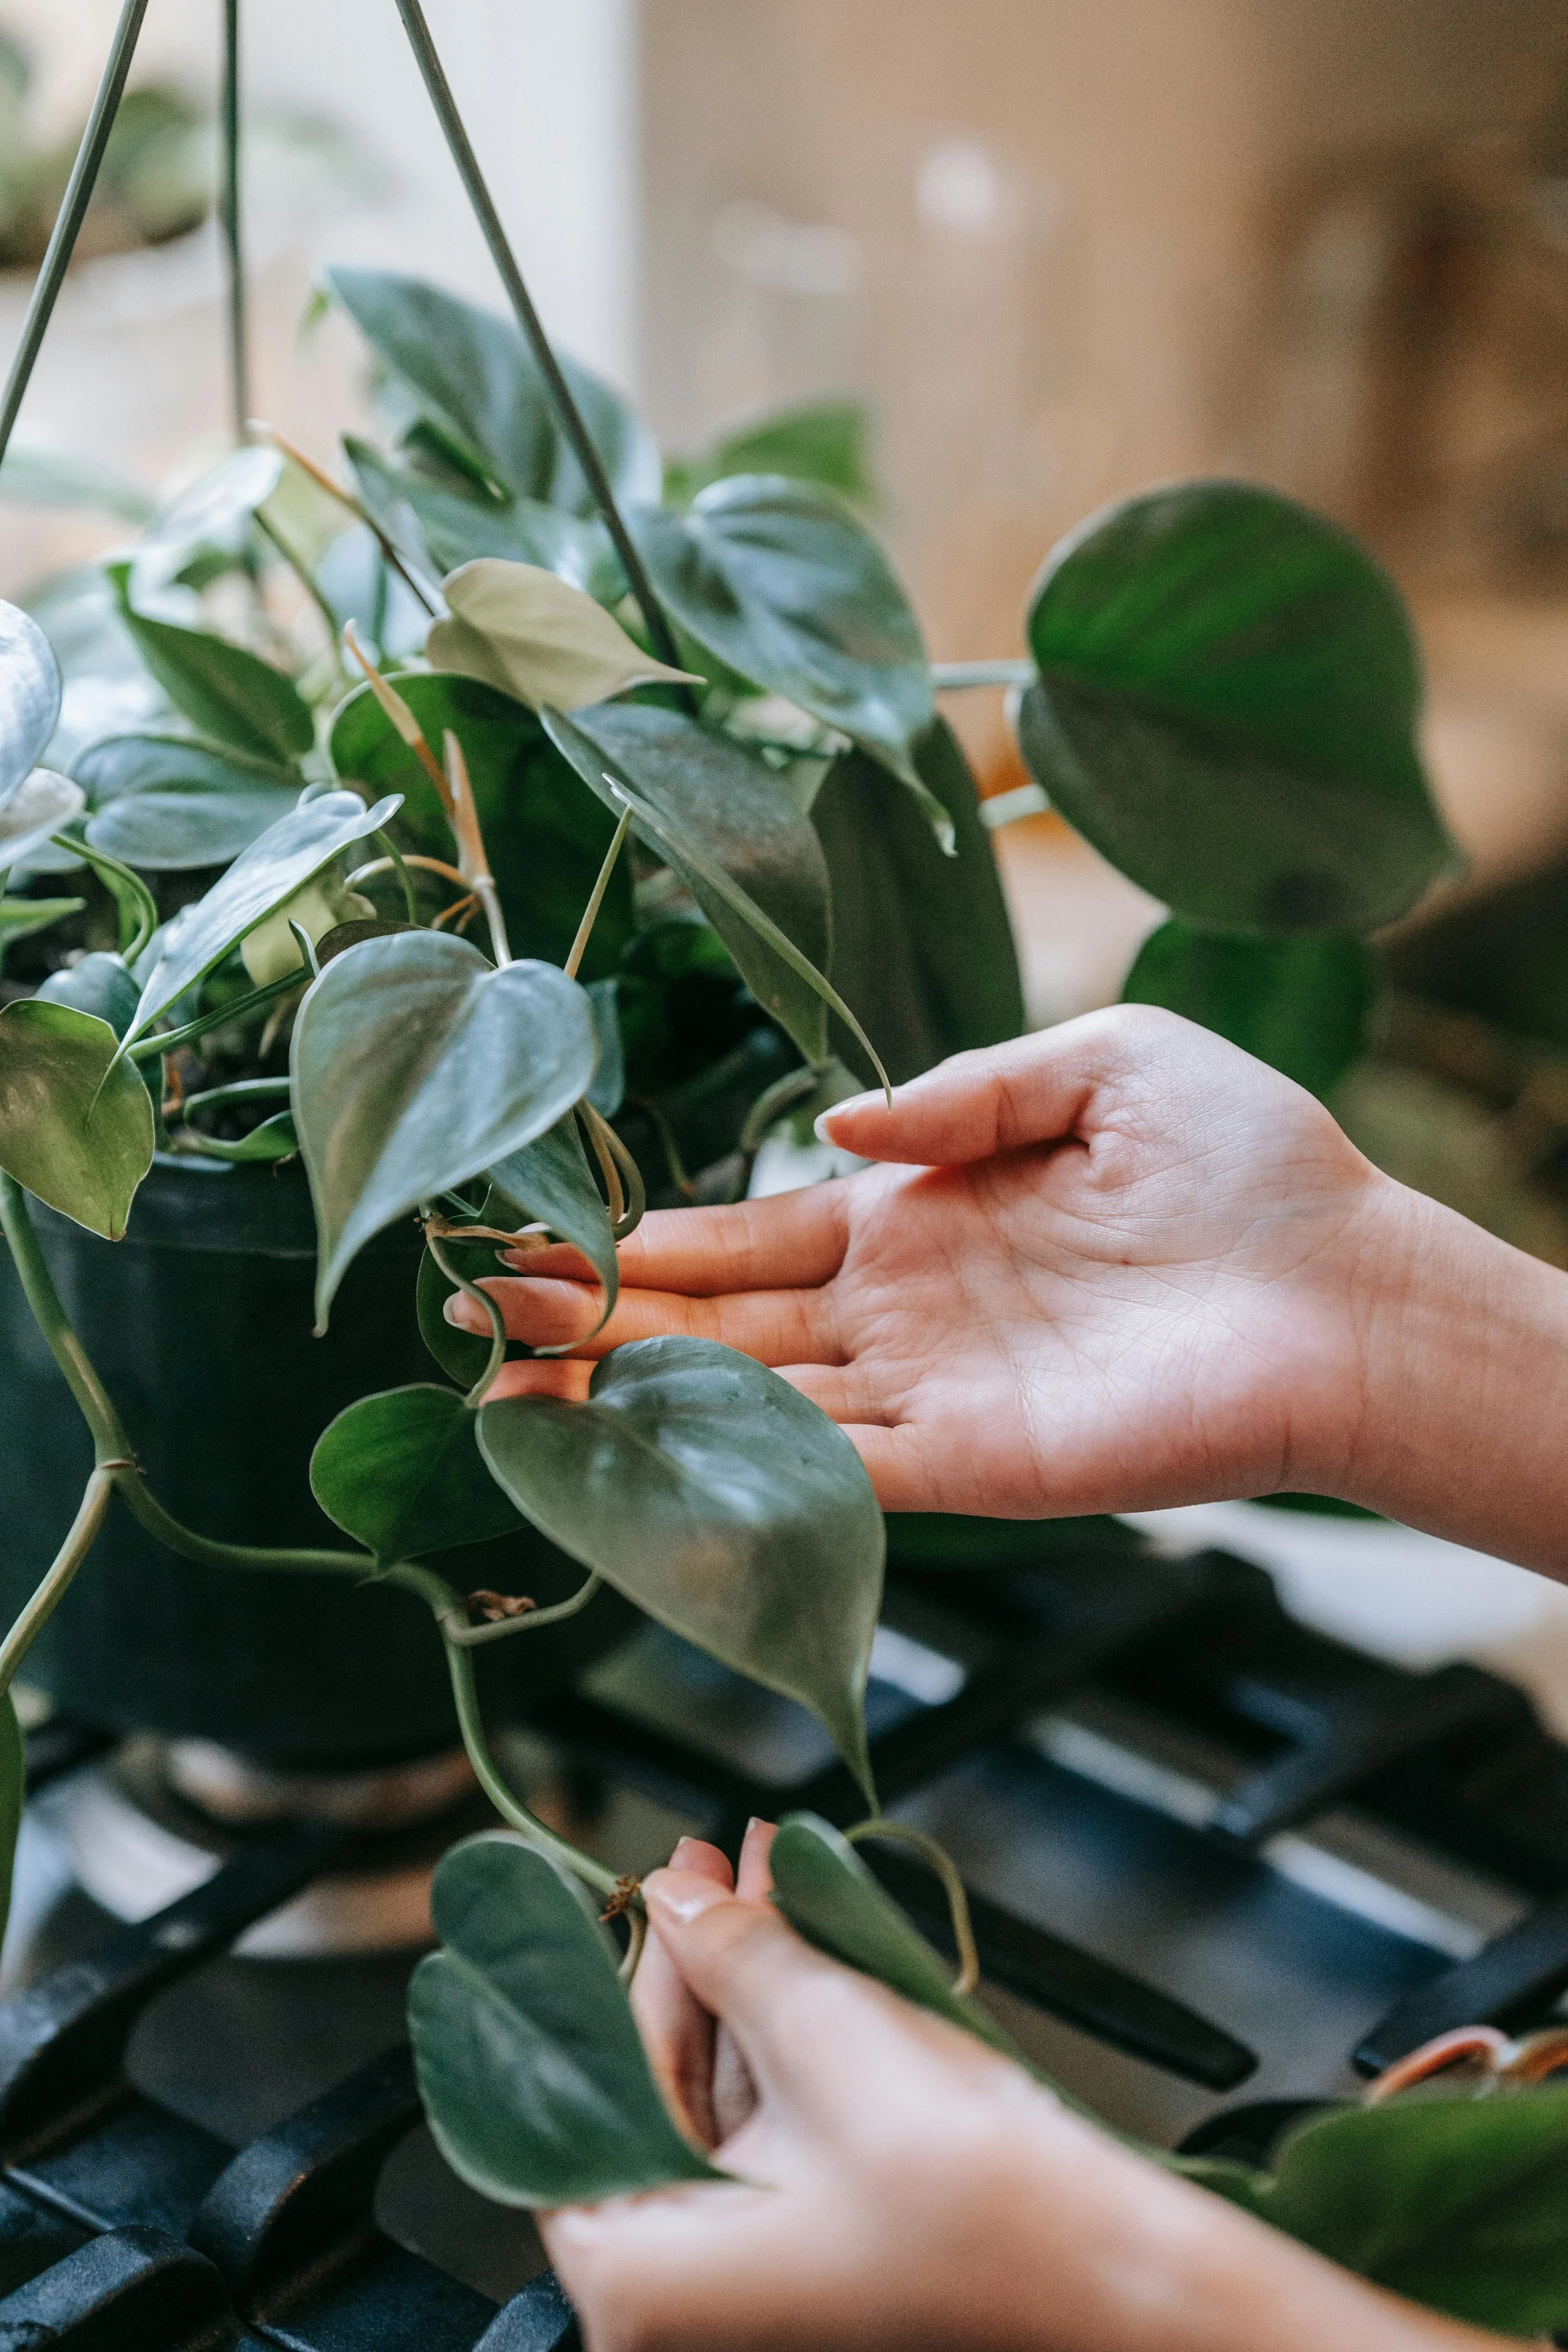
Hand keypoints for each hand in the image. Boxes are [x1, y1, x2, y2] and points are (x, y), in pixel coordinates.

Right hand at [451, 1005, 1567, 1564]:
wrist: (1345, 1283)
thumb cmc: (1243, 1164)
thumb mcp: (1100, 1062)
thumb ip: (961, 1092)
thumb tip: (840, 1128)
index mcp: (915, 1219)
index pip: (748, 1237)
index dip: (644, 1243)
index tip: (540, 1240)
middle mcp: (901, 1313)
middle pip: (718, 1327)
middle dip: (598, 1323)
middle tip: (480, 1315)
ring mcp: (928, 1394)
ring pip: (748, 1405)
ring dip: (630, 1402)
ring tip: (511, 1390)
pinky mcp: (974, 1465)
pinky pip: (835, 1472)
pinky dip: (737, 1470)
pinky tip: (639, 1460)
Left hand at [540, 1824, 1501, 2351]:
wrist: (1117, 2271)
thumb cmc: (969, 2191)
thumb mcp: (825, 2030)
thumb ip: (731, 1953)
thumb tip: (674, 1897)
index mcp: (641, 2284)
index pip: (585, 2106)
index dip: (623, 1980)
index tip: (648, 1893)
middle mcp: (684, 2303)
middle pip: (658, 2099)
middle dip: (697, 1964)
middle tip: (706, 1862)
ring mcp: (758, 2286)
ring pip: (724, 2107)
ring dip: (746, 1984)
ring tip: (753, 1872)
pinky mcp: (823, 2258)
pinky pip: (777, 2135)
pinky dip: (787, 2041)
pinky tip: (798, 1943)